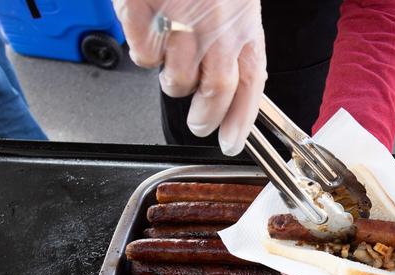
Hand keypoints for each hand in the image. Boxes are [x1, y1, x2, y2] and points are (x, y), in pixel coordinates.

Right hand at [113, 0, 266, 155]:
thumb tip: (238, 81)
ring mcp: (180, 18)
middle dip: (206, 118)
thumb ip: (236, 37)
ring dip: (174, 82)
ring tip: (173, 61)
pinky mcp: (143, 13)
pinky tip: (151, 37)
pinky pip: (145, 57)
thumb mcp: (235, 2)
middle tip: (199, 125)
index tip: (232, 142)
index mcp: (243, 20)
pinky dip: (146, 55)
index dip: (241, 119)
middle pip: (216, 90)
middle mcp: (216, 22)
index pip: (251, 82)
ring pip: (178, 79)